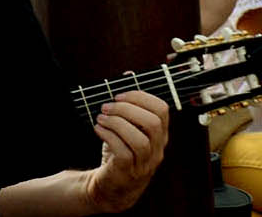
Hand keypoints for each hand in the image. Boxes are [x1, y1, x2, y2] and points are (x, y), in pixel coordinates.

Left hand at [82, 91, 167, 211]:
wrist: (111, 187)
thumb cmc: (119, 152)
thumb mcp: (127, 128)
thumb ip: (129, 104)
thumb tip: (128, 74)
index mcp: (159, 135)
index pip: (162, 110)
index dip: (140, 96)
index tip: (119, 94)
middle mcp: (157, 149)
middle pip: (153, 124)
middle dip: (127, 109)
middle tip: (107, 107)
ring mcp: (145, 163)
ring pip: (140, 139)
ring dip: (117, 123)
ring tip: (101, 118)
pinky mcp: (129, 172)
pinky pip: (124, 153)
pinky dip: (109, 137)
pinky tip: (98, 130)